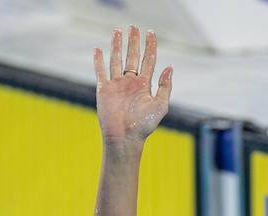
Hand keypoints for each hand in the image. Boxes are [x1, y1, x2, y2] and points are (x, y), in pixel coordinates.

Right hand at [93, 26, 172, 142]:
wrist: (125, 138)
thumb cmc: (144, 126)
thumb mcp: (160, 105)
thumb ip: (164, 86)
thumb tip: (170, 68)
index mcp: (144, 84)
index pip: (148, 60)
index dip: (150, 46)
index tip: (151, 33)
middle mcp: (130, 82)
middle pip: (132, 56)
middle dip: (133, 41)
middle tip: (133, 27)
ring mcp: (116, 85)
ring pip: (116, 60)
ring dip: (117, 46)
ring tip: (117, 31)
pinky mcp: (104, 90)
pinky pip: (100, 72)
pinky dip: (98, 61)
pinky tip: (98, 50)